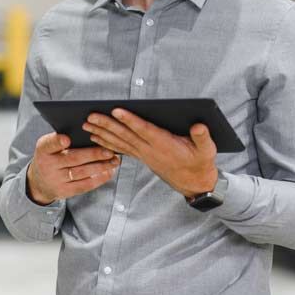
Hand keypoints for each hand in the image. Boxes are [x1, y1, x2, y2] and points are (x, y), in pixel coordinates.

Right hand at [27, 132, 119, 205]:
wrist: (39, 182)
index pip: (49, 144)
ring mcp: (55, 180)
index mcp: (44, 149)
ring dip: (101, 166)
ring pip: (81, 172)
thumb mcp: (50, 146)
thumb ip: (63, 139)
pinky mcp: (64, 191)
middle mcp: (47, 165)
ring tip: (114, 161)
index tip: (66, 139)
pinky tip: (109, 172)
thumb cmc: (52, 157)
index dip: (57, 141)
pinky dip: (98, 179)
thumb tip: (91, 131)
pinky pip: (84, 185)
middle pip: (72, 158)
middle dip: (93, 155)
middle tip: (110, 151)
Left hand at [82, 109, 217, 197]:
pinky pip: (122, 149)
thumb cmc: (200, 162)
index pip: (144, 130)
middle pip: (126, 136)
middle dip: (107, 125)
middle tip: (90, 116)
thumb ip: (203, 137)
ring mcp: (145, 155)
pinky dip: (108, 143)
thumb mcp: (207, 150)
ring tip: (87, 125)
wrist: (195, 183)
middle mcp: (151, 150)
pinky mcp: (143, 157)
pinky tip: (97, 137)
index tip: (116, 111)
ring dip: (102, 134)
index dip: (130, 120)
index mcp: (165, 145)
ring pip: (120, 143)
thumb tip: (199, 126)